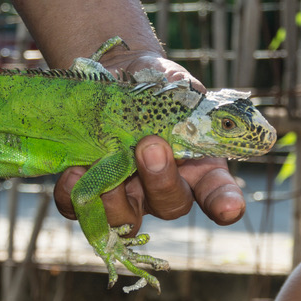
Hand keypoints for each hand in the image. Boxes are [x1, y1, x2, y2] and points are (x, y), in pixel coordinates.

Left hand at [54, 52, 247, 230]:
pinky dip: (73, 197)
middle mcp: (166, 188)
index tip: (229, 208)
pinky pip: (81, 212)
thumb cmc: (152, 84)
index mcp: (198, 165)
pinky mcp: (92, 196)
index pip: (218, 191)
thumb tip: (177, 86)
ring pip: (126, 220)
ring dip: (114, 198)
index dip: (225, 203)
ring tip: (101, 164)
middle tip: (149, 147)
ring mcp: (128, 197)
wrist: (112, 82)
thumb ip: (177, 88)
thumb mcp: (169, 80)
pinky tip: (72, 172)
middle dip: (161, 180)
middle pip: (171, 205)